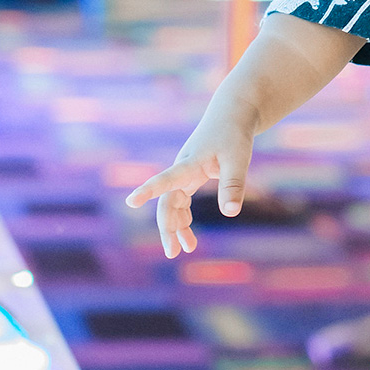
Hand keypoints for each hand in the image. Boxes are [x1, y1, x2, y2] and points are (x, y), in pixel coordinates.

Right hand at [124, 117, 254, 256]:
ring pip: (173, 204)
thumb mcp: (238, 159)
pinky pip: (181, 201)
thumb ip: (233, 185)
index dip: (148, 191)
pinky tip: (189, 234)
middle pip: (167, 202)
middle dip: (168, 227)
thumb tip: (229, 213)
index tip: (131, 202)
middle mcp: (181, 169)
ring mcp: (184, 174)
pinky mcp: (190, 176)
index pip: (166, 179)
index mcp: (189, 163)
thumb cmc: (234, 135)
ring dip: (177, 226)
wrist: (231, 116)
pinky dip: (184, 218)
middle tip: (173, 252)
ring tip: (187, 248)